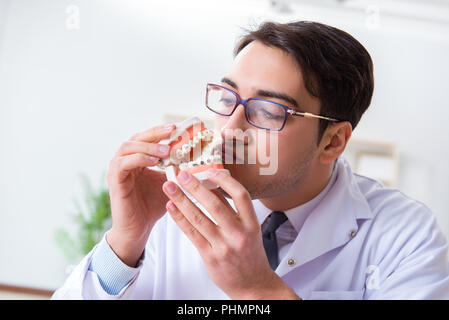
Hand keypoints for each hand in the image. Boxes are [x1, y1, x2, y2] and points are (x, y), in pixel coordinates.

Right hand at [106, 124, 175, 266]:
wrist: (138, 228)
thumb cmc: (152, 206)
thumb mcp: (169, 183)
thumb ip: (177, 169)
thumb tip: (199, 158)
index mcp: (136, 159)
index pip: (146, 138)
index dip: (161, 131)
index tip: (178, 128)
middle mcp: (124, 160)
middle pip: (137, 137)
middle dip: (156, 133)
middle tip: (172, 131)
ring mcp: (117, 169)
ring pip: (128, 147)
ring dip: (149, 146)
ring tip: (167, 150)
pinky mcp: (114, 180)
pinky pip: (124, 163)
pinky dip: (139, 159)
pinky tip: (155, 162)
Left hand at [162, 169, 299, 299]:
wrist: (252, 284)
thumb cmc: (250, 255)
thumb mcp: (250, 230)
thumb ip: (233, 211)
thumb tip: (213, 187)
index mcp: (251, 224)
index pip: (240, 195)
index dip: (224, 180)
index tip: (210, 170)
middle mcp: (238, 234)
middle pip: (215, 204)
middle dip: (195, 187)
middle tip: (182, 174)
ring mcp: (223, 246)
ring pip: (199, 218)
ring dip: (182, 200)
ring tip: (170, 187)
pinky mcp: (210, 256)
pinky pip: (192, 234)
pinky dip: (180, 219)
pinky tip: (171, 208)